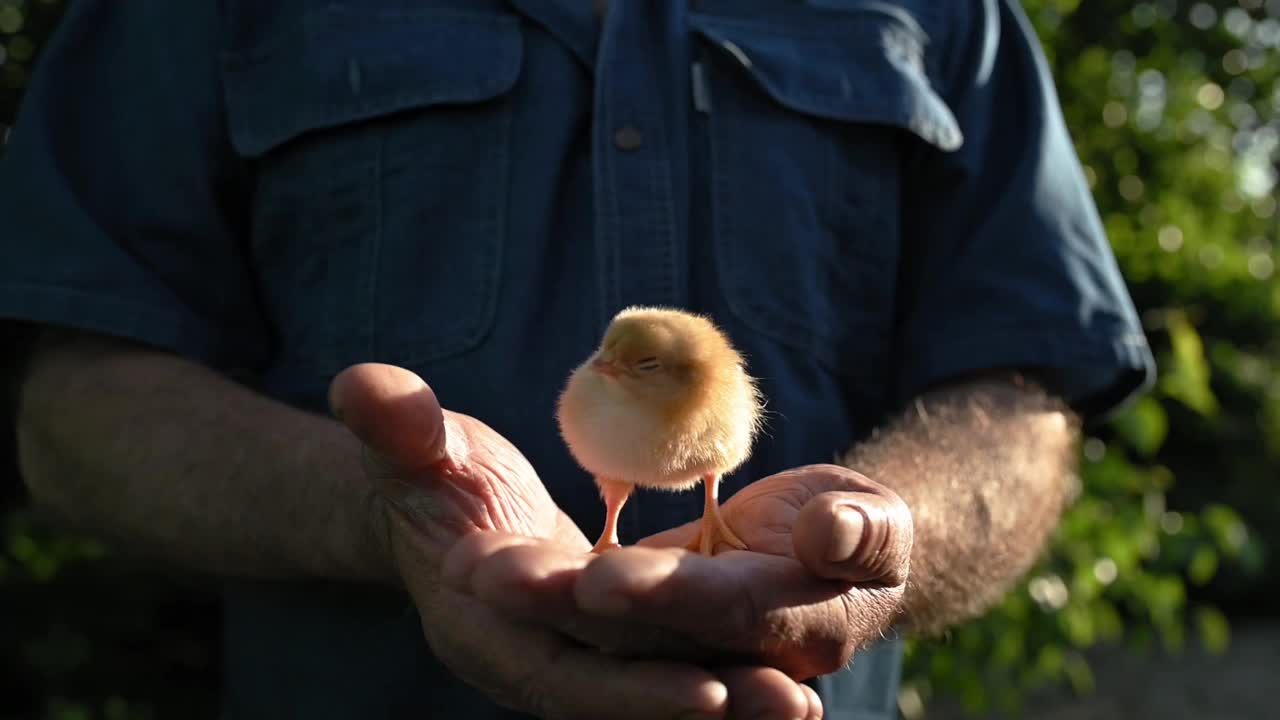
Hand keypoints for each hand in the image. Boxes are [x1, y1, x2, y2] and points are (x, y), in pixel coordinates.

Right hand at [329, 364, 820, 718]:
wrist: (438, 512)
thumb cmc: (430, 475)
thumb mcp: (419, 450)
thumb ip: (398, 429)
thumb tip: (358, 383)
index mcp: (480, 627)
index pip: (558, 669)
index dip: (629, 685)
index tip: (708, 686)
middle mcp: (526, 663)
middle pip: (620, 694)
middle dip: (699, 702)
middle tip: (789, 701)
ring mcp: (564, 663)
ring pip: (649, 690)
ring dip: (725, 702)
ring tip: (803, 701)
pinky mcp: (598, 652)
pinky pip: (660, 671)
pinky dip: (717, 679)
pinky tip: (784, 682)